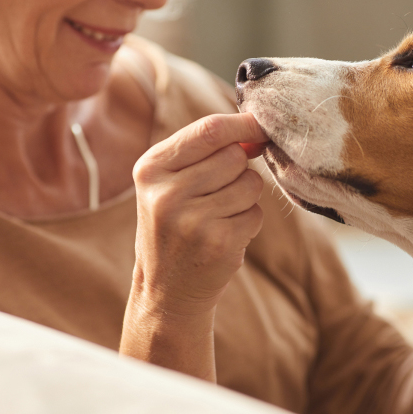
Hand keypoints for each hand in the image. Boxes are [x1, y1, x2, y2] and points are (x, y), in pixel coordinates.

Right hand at [132, 112, 267, 314]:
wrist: (166, 289)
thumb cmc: (174, 224)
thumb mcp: (171, 183)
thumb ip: (206, 151)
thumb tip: (257, 130)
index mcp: (151, 168)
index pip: (209, 130)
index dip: (243, 124)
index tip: (262, 125)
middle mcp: (167, 193)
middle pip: (234, 156)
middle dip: (240, 168)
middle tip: (219, 191)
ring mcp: (192, 220)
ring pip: (250, 184)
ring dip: (246, 196)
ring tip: (219, 214)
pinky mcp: (218, 243)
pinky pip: (256, 213)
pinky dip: (249, 221)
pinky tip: (225, 234)